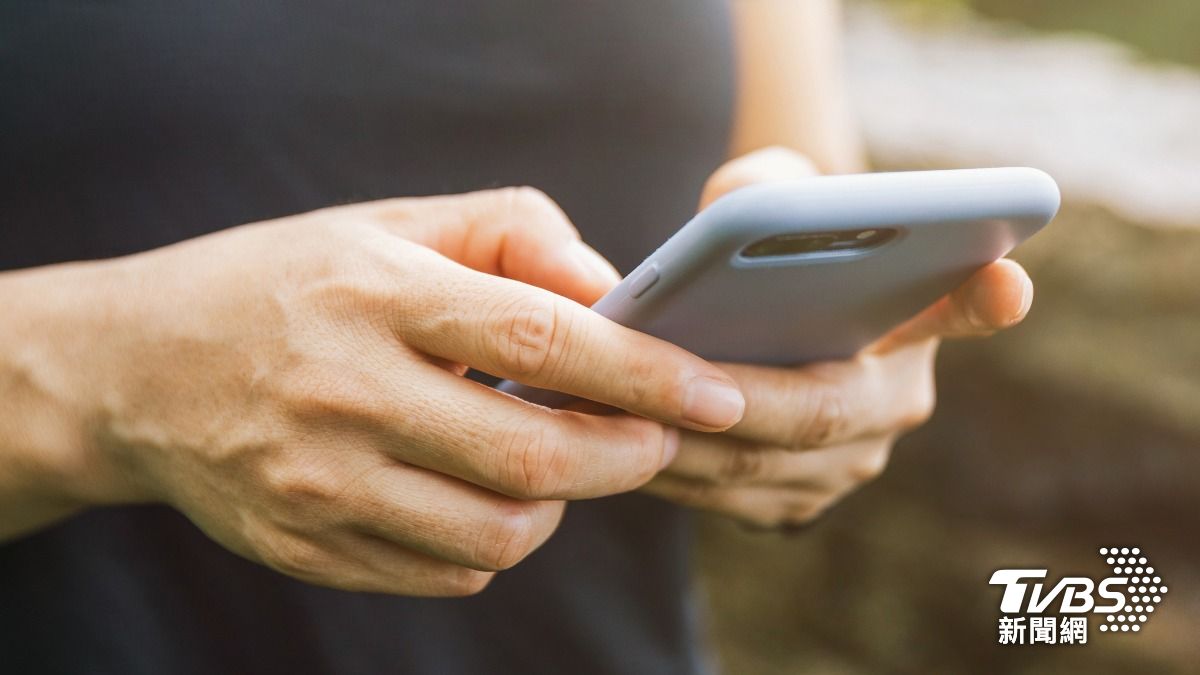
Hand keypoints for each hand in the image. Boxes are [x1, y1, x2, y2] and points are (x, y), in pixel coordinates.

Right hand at [10, 187, 745, 593]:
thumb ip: (511, 234)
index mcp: (374, 295)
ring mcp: (317, 483)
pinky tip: (482, 495)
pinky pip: (442, 573)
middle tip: (659, 437)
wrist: (135, 368)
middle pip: (532, 456)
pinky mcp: (303, 546)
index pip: (540, 340)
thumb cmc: (285, 282)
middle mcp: (343, 392)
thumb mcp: (388, 224)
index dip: (643, 373)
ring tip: (560, 464)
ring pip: (495, 536)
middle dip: (626, 456)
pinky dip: (492, 545)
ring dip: (561, 508)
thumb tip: (613, 290)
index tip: (716, 392)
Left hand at [641, 148, 1033, 527]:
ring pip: (759, 468)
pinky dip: (666, 470)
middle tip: (662, 377)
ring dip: (681, 442)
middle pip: (818, 415)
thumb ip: (765, 184)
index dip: (986, 301)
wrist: (762, 316)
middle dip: (733, 400)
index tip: (1006, 280)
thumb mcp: (774, 195)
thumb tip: (744, 201)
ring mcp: (845, 467)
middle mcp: (894, 404)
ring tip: (605, 408)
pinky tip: (608, 436)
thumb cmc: (774, 243)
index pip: (966, 308)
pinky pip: (724, 499)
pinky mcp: (788, 501)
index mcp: (916, 322)